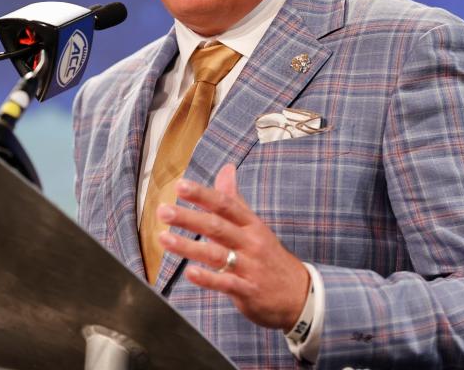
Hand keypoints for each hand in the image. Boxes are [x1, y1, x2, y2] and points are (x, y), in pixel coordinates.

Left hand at [156, 164, 309, 330]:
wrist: (299, 294)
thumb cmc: (269, 255)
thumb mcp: (255, 225)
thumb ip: (235, 199)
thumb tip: (226, 169)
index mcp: (251, 224)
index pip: (225, 205)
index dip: (202, 194)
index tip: (181, 185)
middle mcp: (250, 242)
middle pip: (217, 226)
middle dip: (189, 218)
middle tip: (164, 210)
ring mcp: (249, 267)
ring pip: (216, 254)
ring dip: (188, 246)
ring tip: (164, 239)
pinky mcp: (247, 290)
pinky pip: (225, 283)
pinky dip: (207, 278)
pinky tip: (189, 272)